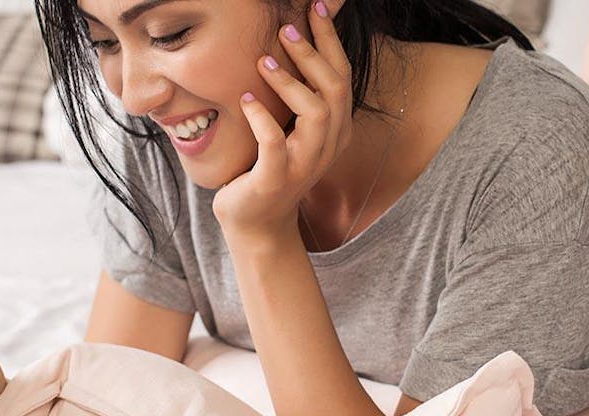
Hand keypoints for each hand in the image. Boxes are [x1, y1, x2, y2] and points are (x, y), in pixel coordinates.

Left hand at [212, 0, 351, 243]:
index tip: (317, 6)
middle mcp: (329, 145)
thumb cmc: (269, 167)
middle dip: (313, 53)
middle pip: (336, 88)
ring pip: (317, 113)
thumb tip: (286, 48)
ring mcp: (306, 164)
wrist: (257, 222)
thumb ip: (298, 98)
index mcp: (335, 129)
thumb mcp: (291, 129)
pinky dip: (261, 118)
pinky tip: (246, 99)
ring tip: (263, 62)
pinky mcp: (277, 179)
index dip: (331, 40)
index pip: (342, 76)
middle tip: (286, 27)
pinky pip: (276, 143)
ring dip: (291, 83)